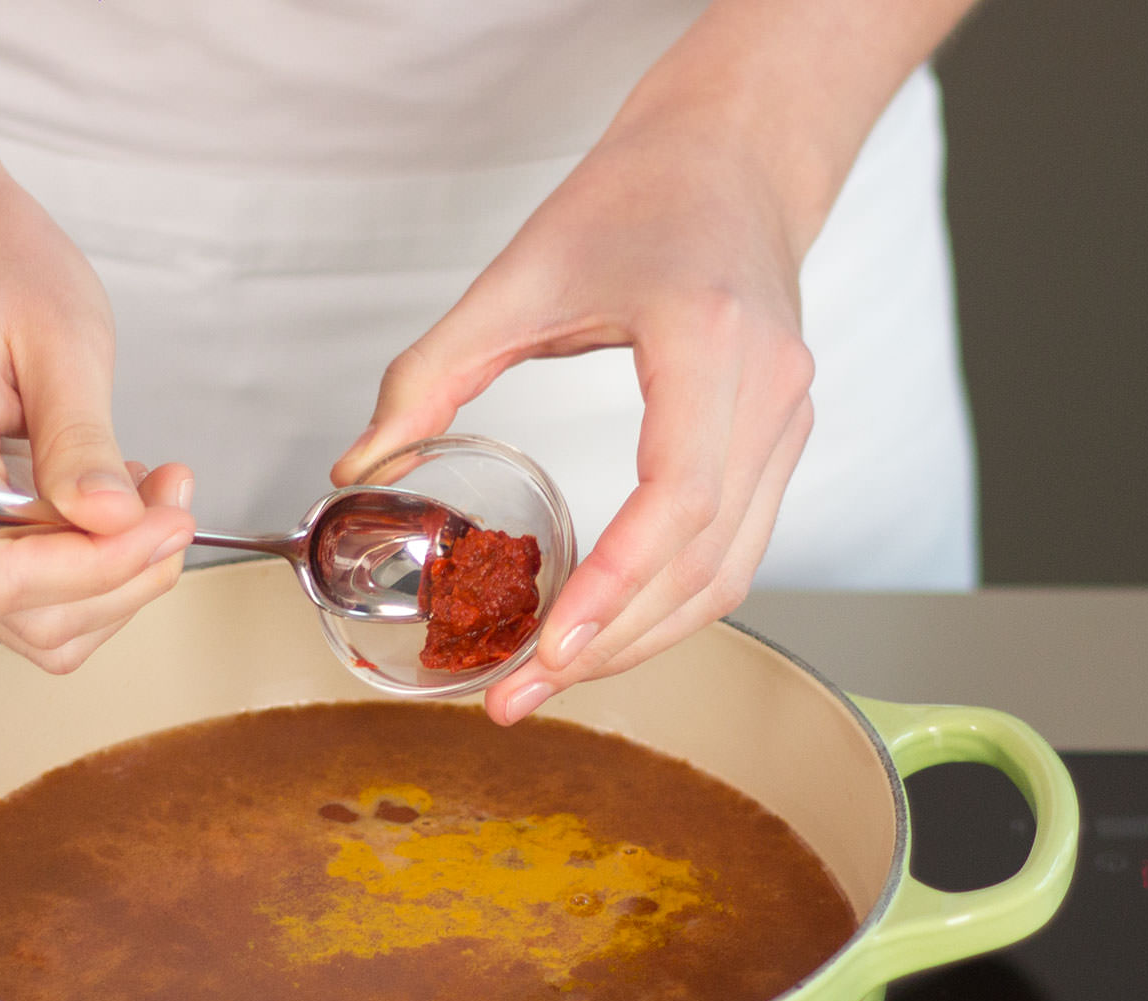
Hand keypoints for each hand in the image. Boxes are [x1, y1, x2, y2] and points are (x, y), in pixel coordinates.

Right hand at [0, 166, 194, 672]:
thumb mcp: (63, 335)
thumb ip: (83, 441)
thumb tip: (115, 525)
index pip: (1, 571)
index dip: (101, 568)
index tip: (169, 522)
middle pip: (13, 608)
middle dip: (118, 576)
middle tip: (173, 505)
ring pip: (18, 617)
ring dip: (105, 580)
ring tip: (146, 501)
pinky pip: (9, 591)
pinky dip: (76, 571)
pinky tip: (105, 511)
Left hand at [333, 110, 815, 723]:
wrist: (735, 156)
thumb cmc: (637, 196)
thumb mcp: (516, 274)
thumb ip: (430, 375)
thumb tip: (359, 469)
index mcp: (709, 339)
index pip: (677, 497)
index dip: (614, 586)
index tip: (551, 650)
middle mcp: (769, 391)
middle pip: (701, 563)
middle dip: (609, 647)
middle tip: (517, 696)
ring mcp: (788, 424)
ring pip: (726, 576)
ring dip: (639, 643)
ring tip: (549, 682)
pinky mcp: (782, 444)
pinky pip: (733, 554)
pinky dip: (667, 606)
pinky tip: (601, 633)